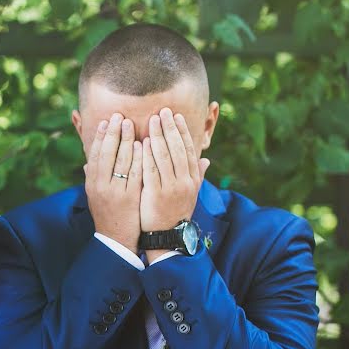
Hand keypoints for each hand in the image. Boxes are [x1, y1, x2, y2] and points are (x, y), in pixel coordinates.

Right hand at [84, 113, 143, 252]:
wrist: (115, 239)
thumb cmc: (106, 214)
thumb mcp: (94, 196)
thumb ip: (92, 177)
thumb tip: (88, 161)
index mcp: (91, 183)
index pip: (95, 154)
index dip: (100, 137)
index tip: (105, 121)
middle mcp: (100, 186)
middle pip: (106, 154)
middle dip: (113, 133)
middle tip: (120, 116)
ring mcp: (115, 191)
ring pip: (120, 160)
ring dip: (126, 140)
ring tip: (131, 124)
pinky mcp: (130, 196)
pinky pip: (134, 173)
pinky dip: (138, 157)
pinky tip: (143, 144)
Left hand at [141, 107, 209, 233]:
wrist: (168, 237)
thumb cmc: (176, 213)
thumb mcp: (191, 195)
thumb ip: (197, 176)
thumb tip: (206, 161)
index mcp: (193, 180)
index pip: (189, 150)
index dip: (183, 132)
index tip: (176, 116)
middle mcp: (184, 182)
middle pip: (178, 149)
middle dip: (170, 128)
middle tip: (162, 111)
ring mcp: (170, 188)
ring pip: (165, 157)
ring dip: (158, 136)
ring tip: (152, 120)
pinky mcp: (155, 195)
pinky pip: (151, 170)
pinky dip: (147, 155)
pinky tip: (142, 142)